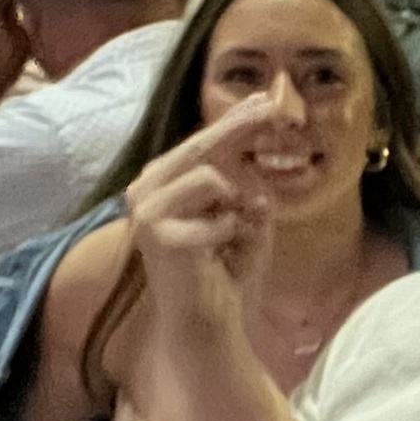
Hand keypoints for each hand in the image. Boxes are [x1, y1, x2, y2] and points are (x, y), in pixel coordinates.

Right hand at [125, 100, 282, 350]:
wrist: (207, 322)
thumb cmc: (224, 269)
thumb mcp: (240, 213)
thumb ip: (244, 177)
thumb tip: (260, 129)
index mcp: (160, 181)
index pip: (201, 143)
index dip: (234, 121)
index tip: (267, 99)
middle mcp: (145, 189)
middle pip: (201, 146)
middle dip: (241, 128)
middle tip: (274, 109)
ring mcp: (146, 211)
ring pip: (210, 177)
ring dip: (238, 205)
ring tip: (234, 234)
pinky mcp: (158, 234)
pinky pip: (218, 216)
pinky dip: (233, 234)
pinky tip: (221, 255)